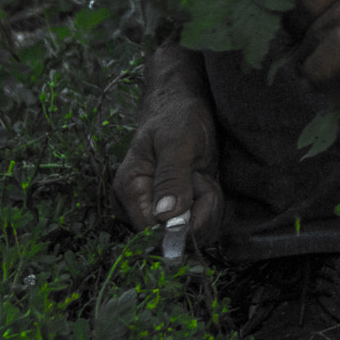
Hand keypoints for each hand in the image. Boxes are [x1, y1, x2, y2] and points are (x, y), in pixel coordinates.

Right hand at [112, 51, 223, 250]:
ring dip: (208, 204)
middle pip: (176, 234)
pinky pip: (201, 223)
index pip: (152, 232)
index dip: (182, 221)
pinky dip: (210, 203)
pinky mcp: (176, 210)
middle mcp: (138, 206)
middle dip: (200, 208)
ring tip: (201, 173)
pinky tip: (204, 180)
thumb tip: (165, 217)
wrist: (183, 104)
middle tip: (201, 174)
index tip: (199, 187)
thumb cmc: (177, 117)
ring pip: (193, 231)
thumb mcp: (178, 142)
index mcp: (129, 190)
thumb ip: (171, 178)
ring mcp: (158, 209)